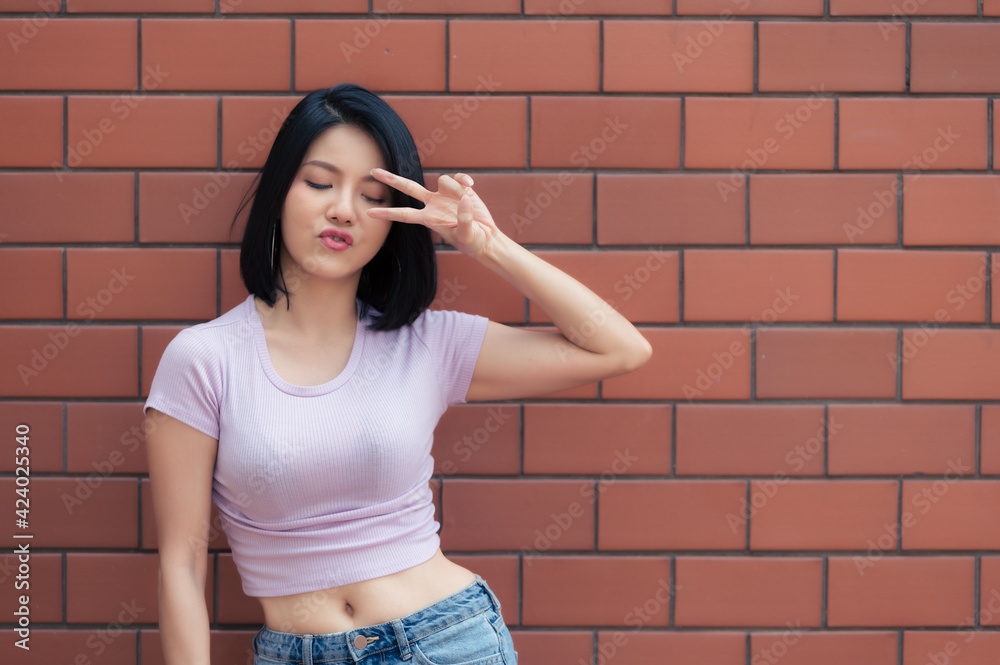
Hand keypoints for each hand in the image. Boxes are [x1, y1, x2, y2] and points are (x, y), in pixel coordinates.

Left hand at [367, 168, 501, 259]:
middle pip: (408, 188)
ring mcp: (446, 196)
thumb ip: (464, 219)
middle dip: (391, 180)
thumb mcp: (467, 235)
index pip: (404, 215)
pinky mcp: (460, 189)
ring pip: (442, 180)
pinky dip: (464, 180)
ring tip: (466, 197)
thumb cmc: (473, 242)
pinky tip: (471, 186)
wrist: (486, 238)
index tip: (369, 212)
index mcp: (429, 219)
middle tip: (373, 171)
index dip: (387, 213)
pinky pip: (458, 177)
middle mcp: (434, 204)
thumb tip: (463, 199)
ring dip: (455, 187)